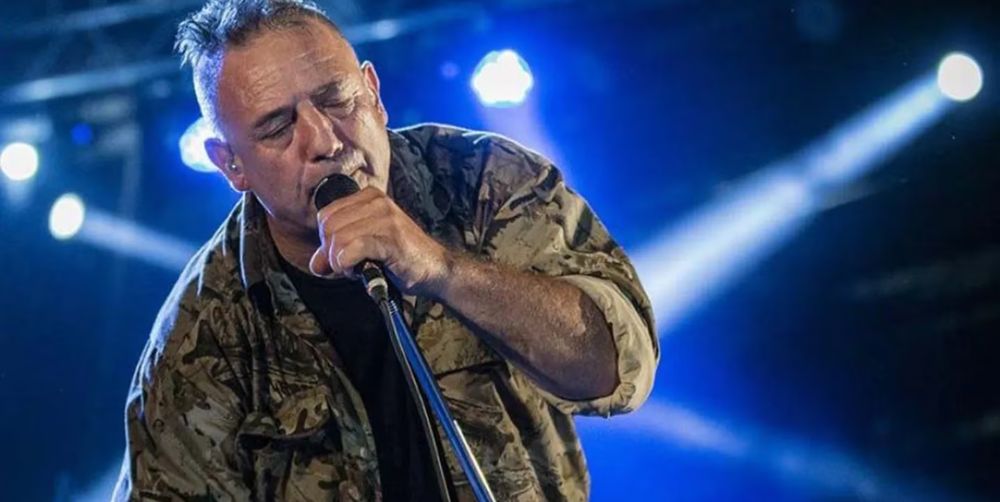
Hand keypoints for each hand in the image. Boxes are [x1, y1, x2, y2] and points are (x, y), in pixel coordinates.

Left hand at [308, 186, 450, 295]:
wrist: (434, 269)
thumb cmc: (400, 258)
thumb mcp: (364, 249)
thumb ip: (337, 252)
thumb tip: (315, 265)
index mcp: (369, 197)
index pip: (326, 215)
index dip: (327, 241)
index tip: (341, 257)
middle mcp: (377, 201)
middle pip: (329, 226)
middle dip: (331, 253)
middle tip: (349, 266)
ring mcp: (385, 217)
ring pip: (338, 238)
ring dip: (340, 262)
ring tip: (358, 268)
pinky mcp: (390, 237)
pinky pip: (352, 248)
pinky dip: (348, 265)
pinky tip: (361, 271)